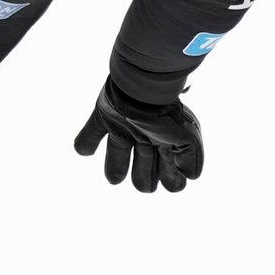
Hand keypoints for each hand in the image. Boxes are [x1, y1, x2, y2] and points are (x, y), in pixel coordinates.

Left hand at [73, 80, 203, 193]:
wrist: (145, 88)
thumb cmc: (167, 114)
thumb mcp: (188, 138)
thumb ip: (191, 158)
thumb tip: (189, 175)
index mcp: (165, 140)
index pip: (169, 168)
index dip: (171, 181)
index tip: (171, 184)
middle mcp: (145, 135)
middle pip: (143, 165)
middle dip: (143, 179)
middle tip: (144, 186)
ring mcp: (123, 126)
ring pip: (117, 153)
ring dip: (115, 168)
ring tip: (114, 179)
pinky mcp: (104, 116)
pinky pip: (91, 132)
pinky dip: (85, 143)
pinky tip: (83, 151)